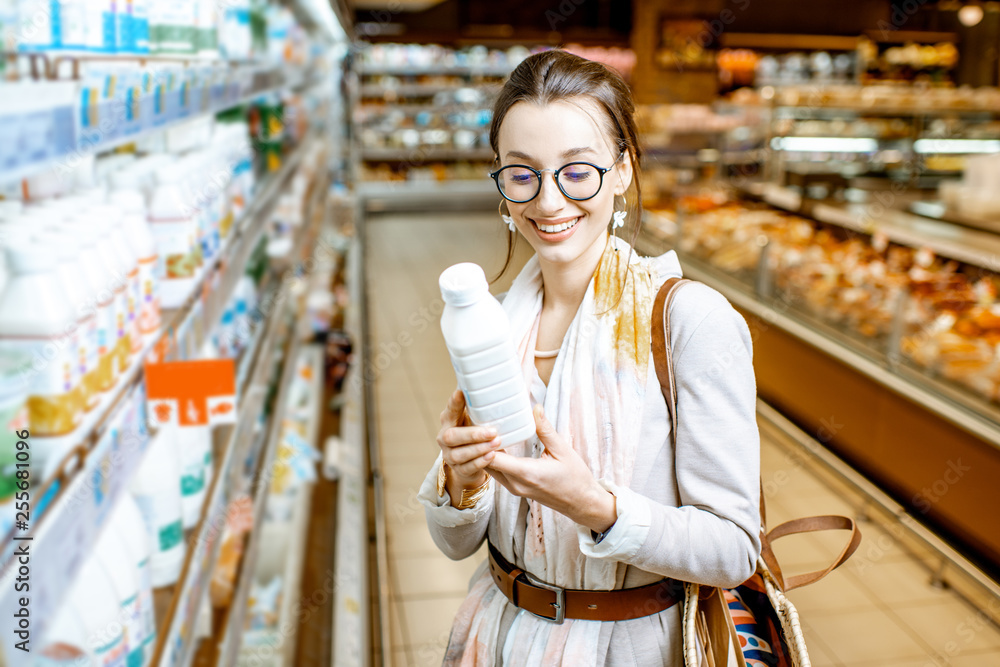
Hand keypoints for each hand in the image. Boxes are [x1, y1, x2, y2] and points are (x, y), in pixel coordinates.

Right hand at [436, 389, 501, 488]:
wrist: (470, 462)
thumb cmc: (475, 432)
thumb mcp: (475, 418)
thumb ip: (480, 405)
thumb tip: (499, 381)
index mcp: (448, 421)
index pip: (450, 411)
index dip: (454, 403)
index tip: (461, 393)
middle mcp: (444, 438)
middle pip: (451, 436)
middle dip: (473, 434)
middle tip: (493, 431)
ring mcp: (449, 455)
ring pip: (459, 454)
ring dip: (479, 448)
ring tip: (496, 443)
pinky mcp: (458, 470)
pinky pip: (467, 467)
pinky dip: (480, 462)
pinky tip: (491, 455)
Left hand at [487, 404, 616, 533]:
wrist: (581, 503)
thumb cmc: (575, 478)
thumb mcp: (563, 450)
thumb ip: (545, 429)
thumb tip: (535, 408)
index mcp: (527, 473)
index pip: (492, 458)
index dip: (483, 442)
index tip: (481, 424)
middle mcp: (516, 484)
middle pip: (484, 464)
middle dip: (478, 445)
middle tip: (477, 423)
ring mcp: (514, 489)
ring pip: (488, 470)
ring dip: (482, 453)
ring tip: (483, 431)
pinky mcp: (516, 489)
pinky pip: (496, 473)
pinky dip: (491, 460)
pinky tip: (493, 445)